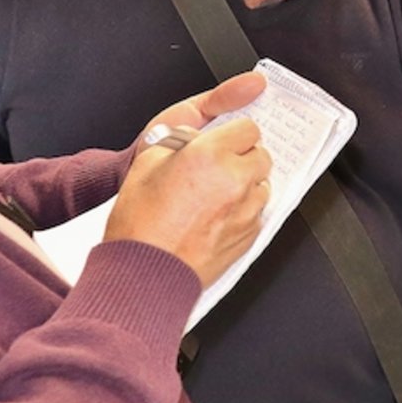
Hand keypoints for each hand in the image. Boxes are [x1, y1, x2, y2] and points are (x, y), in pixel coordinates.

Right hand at [111, 75, 273, 285]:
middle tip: (220, 168)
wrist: (143, 274)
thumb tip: (191, 138)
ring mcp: (247, 208)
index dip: (235, 134)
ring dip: (246, 184)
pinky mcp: (251, 234)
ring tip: (216, 195)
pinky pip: (258, 211)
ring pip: (262, 184)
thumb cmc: (139, 226)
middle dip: (243, 158)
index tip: (226, 141)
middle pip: (261, 155)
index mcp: (210, 156)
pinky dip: (244, 210)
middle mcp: (235, 179)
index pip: (248, 129)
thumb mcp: (145, 166)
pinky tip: (218, 217)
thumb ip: (175, 143)